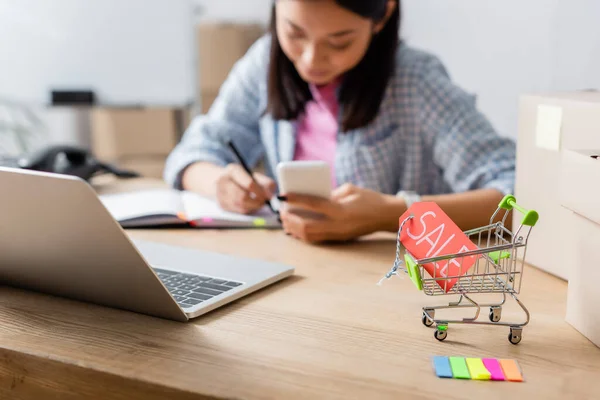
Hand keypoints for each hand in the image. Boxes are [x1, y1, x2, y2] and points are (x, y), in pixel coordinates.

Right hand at [215, 164, 275, 213]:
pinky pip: (238, 211)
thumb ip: (266, 182)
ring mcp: (220, 194)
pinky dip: (247, 210)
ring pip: (240, 206)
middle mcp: (223, 181)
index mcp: (233, 170)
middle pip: (242, 197)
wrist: (219, 180)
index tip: (268, 196)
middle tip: (264, 202)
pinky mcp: (221, 204)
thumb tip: (271, 195)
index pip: (249, 184)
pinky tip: (250, 205)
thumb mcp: (253, 175)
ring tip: (258, 203)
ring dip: (253, 207)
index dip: (260, 192)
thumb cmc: (242, 178)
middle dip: (256, 202)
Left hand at [280, 183, 401, 242]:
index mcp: (341, 210)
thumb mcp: (349, 190)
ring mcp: (338, 235)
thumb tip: (309, 198)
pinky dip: (303, 234)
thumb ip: (329, 194)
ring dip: (294, 229)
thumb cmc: (369, 198)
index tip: (283, 195)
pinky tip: (295, 228)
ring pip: (310, 236)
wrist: (386, 216)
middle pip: (307, 226)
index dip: (295, 199)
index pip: (313, 204)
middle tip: (281, 211)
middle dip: (290, 220)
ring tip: (285, 220)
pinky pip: (316, 239)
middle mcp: (338, 225)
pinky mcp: (339, 239)